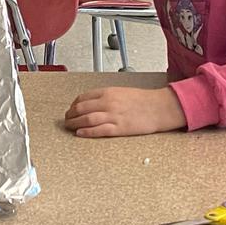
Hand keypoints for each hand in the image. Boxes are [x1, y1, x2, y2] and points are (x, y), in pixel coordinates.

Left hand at [64, 86, 186, 137]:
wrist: (159, 108)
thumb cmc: (142, 100)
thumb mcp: (120, 92)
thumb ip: (105, 96)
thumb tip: (91, 103)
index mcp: (108, 92)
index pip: (83, 98)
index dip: (73, 105)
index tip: (70, 109)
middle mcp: (108, 102)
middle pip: (81, 108)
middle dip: (70, 114)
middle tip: (66, 119)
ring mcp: (113, 116)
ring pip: (87, 119)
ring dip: (74, 123)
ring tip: (69, 126)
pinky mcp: (119, 128)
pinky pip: (99, 130)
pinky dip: (87, 131)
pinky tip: (80, 133)